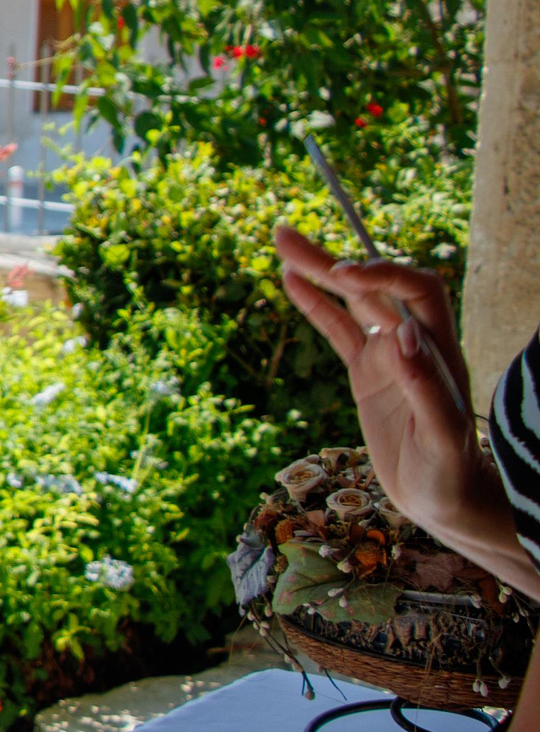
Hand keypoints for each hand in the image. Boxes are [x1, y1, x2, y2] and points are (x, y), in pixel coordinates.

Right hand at [274, 225, 529, 589]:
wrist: (444, 498)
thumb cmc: (451, 472)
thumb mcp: (443, 437)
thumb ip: (427, 386)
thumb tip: (405, 335)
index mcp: (439, 350)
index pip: (416, 291)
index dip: (382, 276)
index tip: (345, 277)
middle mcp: (415, 342)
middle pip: (374, 285)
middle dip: (333, 259)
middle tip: (287, 234)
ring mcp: (388, 354)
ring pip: (351, 300)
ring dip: (318, 270)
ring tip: (281, 241)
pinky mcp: (367, 371)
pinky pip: (337, 329)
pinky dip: (314, 304)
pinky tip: (288, 281)